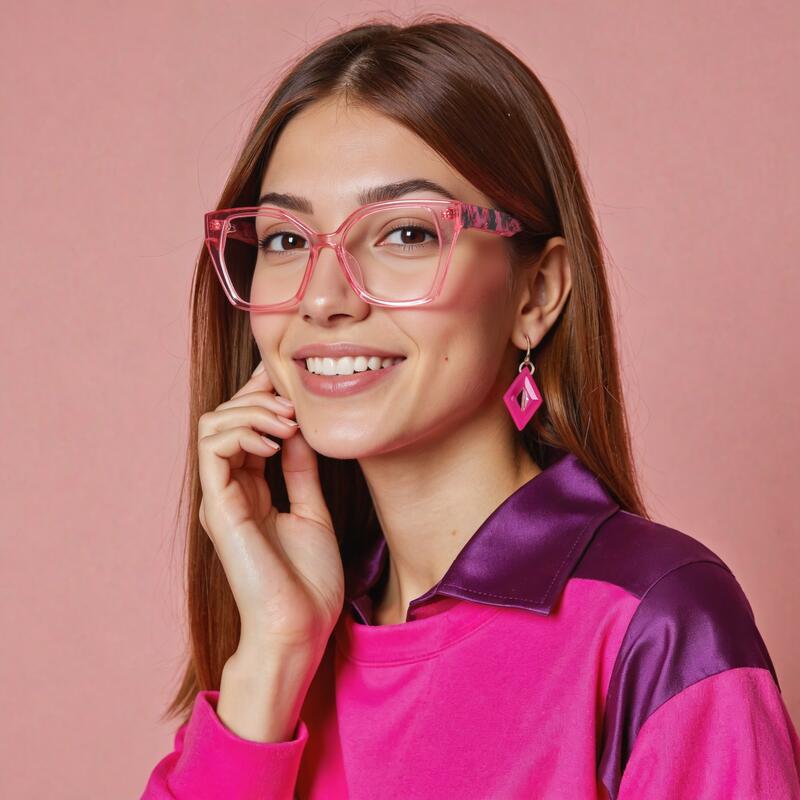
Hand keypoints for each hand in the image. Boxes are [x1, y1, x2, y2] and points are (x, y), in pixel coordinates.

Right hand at [197, 361, 343, 655]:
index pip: (244, 428)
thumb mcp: (311, 511)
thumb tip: (301, 430)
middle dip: (259, 397)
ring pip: (213, 425)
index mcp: (249, 491)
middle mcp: (228, 491)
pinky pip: (214, 449)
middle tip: (295, 403)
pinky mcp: (218, 507)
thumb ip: (301, 471)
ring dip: (253, 411)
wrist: (300, 627)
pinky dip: (243, 431)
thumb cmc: (308, 581)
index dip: (261, 396)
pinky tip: (277, 441)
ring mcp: (219, 498)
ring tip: (290, 422)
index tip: (290, 379)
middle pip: (225, 418)